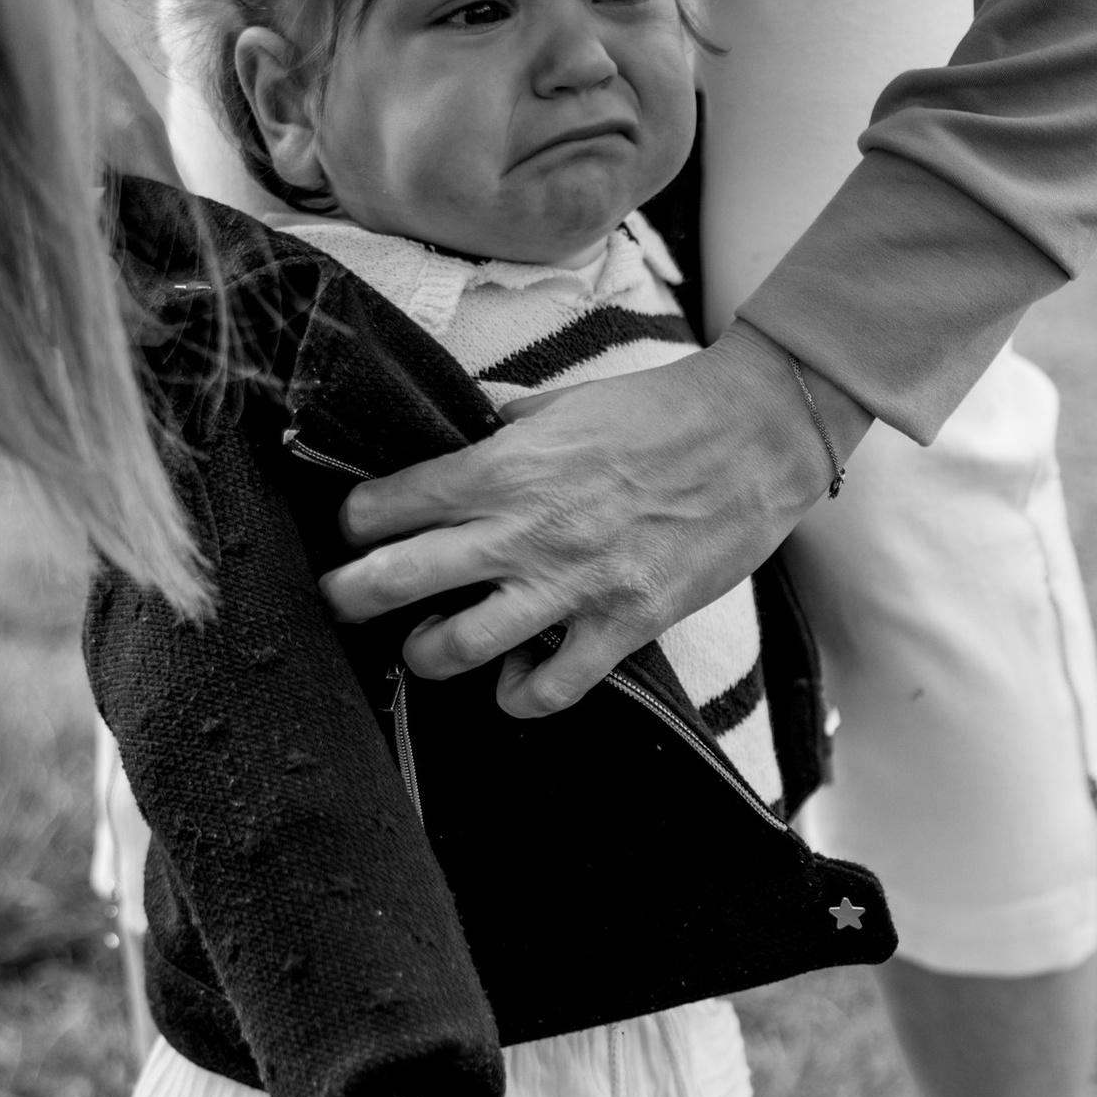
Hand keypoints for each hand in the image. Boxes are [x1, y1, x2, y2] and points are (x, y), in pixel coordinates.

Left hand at [318, 322, 870, 715]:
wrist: (757, 436)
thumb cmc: (660, 412)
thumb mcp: (562, 401)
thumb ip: (497, 423)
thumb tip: (451, 430)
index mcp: (501, 467)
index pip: (384, 507)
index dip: (352, 523)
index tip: (354, 530)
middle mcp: (523, 530)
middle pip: (392, 581)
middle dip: (346, 597)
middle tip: (338, 600)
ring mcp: (571, 585)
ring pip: (453, 648)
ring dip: (424, 653)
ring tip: (426, 645)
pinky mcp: (622, 625)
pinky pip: (548, 690)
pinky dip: (517, 696)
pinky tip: (512, 680)